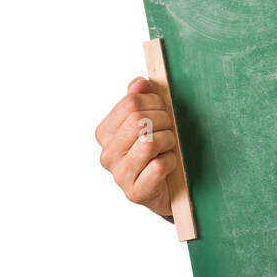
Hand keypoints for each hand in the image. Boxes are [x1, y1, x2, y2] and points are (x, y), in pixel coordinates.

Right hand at [95, 77, 177, 217]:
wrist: (165, 189)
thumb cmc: (156, 151)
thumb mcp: (149, 120)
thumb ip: (140, 98)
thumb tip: (139, 84)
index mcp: (105, 133)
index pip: (130, 103)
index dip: (155, 102)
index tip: (163, 111)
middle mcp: (107, 154)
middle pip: (138, 121)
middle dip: (164, 120)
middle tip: (169, 129)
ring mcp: (119, 175)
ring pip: (149, 142)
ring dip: (168, 140)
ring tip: (168, 146)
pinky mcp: (135, 192)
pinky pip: (158, 166)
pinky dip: (171, 161)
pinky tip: (169, 164)